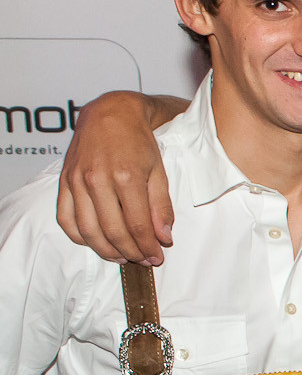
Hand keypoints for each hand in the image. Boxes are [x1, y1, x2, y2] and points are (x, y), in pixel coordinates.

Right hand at [57, 92, 175, 264]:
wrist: (111, 114)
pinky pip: (66, 218)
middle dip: (131, 252)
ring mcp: (77, 181)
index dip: (148, 247)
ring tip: (123, 257)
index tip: (157, 257)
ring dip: (106, 250)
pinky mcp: (64, 181)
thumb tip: (164, 237)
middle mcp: (97, 180)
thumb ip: (161, 206)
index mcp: (125, 177)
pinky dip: (79, 237)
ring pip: (88, 230)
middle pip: (113, 232)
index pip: (137, 225)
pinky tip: (96, 242)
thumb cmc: (138, 142)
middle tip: (143, 260)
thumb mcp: (159, 172)